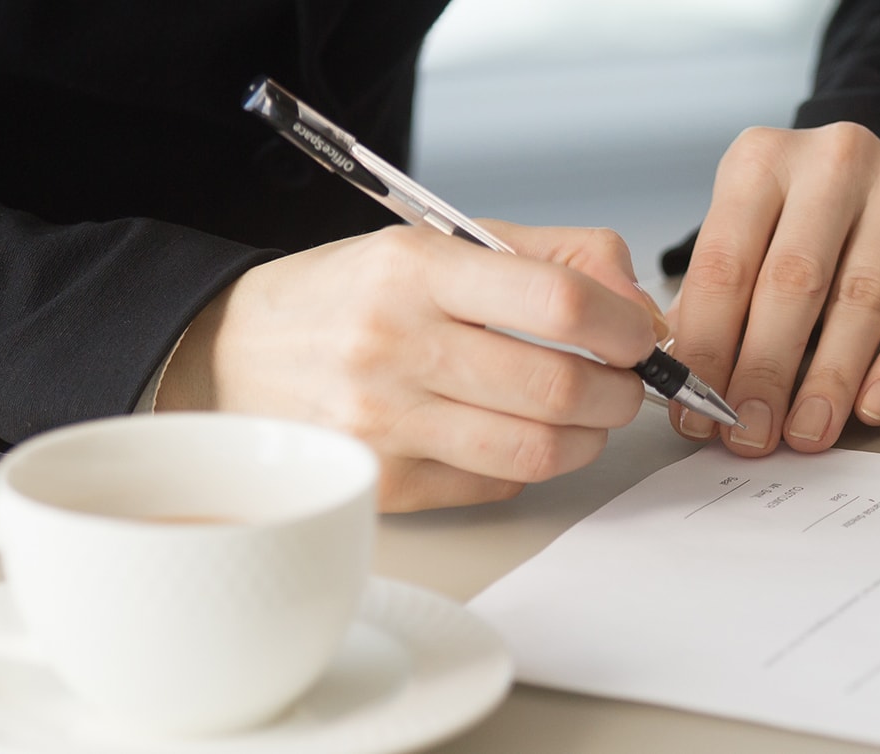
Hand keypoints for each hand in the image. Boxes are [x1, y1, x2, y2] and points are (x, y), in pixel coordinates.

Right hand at [156, 220, 668, 512]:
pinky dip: (526, 466)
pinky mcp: (382, 483)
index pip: (558, 303)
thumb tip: (640, 309)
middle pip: (559, 387)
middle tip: (625, 385)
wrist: (239, 352)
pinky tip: (514, 437)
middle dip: (621, 393)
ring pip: (535, 450)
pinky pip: (495, 487)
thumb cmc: (355, 294)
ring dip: (587, 439)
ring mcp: (383, 422)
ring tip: (585, 417)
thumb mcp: (442, 242)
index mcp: (415, 268)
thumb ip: (554, 258)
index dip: (624, 327)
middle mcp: (393, 344)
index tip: (639, 336)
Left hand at [667, 122, 879, 454]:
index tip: (698, 409)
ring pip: (861, 299)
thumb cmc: (809, 222)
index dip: (708, 346)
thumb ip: (713, 299)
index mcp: (761, 160)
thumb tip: (681, 383)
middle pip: (793, 281)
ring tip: (808, 433)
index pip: (725, 263)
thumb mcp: (750, 235)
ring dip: (830, 379)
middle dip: (766, 370)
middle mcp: (832, 161)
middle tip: (751, 433)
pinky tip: (873, 407)